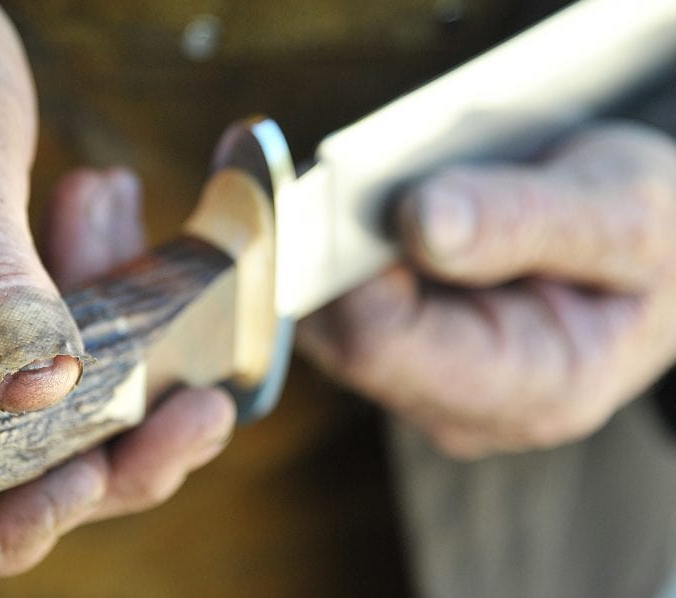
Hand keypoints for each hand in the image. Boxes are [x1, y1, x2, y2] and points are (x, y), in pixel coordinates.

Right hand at [0, 169, 235, 574]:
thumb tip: (36, 389)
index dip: (1, 513)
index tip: (100, 471)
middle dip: (95, 451)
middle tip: (193, 410)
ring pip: (19, 418)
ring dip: (107, 374)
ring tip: (164, 298)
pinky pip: (31, 348)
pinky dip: (87, 307)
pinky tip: (110, 229)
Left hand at [298, 122, 675, 458]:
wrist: (661, 260)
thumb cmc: (653, 238)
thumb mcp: (626, 212)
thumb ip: (527, 220)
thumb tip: (420, 219)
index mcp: (536, 388)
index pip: (386, 347)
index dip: (341, 272)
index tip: (329, 196)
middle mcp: (468, 407)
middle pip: (344, 338)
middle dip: (329, 256)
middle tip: (338, 177)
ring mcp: (430, 386)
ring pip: (331, 322)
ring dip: (329, 250)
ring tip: (360, 186)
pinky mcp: (406, 354)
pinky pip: (341, 306)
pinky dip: (340, 252)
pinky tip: (365, 208)